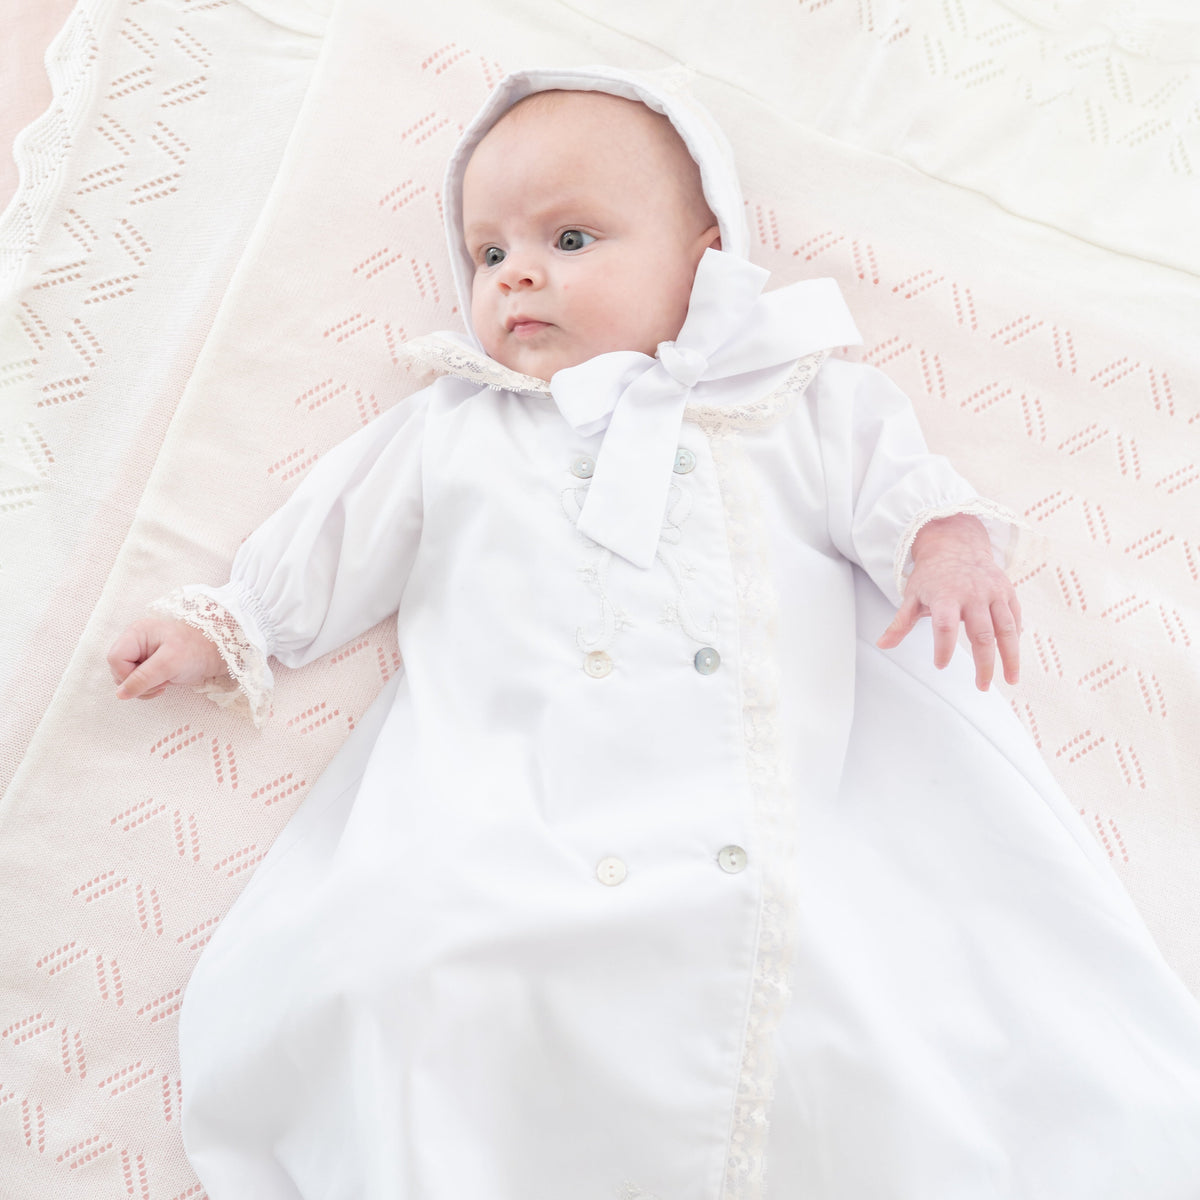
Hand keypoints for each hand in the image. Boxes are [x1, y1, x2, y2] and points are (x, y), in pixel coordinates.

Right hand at [107, 617, 227, 700]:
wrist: (223, 651)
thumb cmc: (199, 649)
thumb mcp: (170, 663)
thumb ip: (143, 678)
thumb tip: (120, 694)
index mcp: (137, 633)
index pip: (115, 659)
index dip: (126, 675)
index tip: (149, 680)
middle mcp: (137, 641)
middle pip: (119, 670)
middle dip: (137, 682)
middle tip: (162, 681)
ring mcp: (144, 653)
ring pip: (129, 679)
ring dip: (145, 687)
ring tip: (167, 681)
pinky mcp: (153, 665)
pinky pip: (141, 681)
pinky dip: (151, 687)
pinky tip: (167, 683)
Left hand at [876, 514, 1020, 690]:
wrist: (956, 542)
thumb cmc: (931, 574)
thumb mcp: (912, 596)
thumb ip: (900, 623)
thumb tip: (882, 644)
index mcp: (946, 596)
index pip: (945, 627)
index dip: (943, 648)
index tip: (940, 665)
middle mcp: (973, 595)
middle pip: (982, 634)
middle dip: (984, 664)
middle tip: (980, 686)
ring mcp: (993, 593)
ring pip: (1006, 629)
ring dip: (1011, 657)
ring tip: (1010, 680)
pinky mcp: (1008, 592)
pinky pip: (1016, 618)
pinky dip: (1016, 639)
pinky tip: (1013, 658)